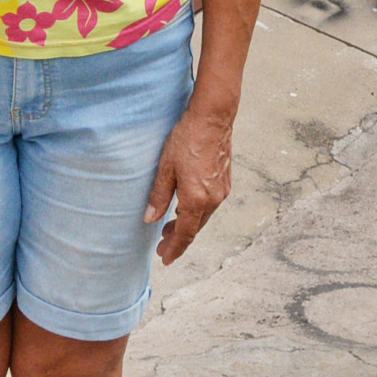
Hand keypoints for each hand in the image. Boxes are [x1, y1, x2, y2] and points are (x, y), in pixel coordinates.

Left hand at [146, 107, 233, 262]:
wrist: (213, 118)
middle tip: (162, 246)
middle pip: (196, 228)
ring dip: (187, 224)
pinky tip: (186, 208)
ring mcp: (222, 191)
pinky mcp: (225, 181)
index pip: (185, 233)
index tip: (165, 258)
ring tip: (170, 228)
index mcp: (197, 199)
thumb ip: (159, 196)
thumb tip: (151, 218)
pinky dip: (196, 212)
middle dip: (178, 239)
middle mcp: (213, 199)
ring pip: (203, 216)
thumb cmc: (188, 138)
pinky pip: (210, 205)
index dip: (175, 248)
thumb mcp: (166, 167)